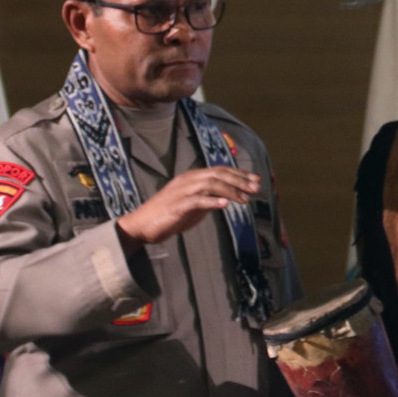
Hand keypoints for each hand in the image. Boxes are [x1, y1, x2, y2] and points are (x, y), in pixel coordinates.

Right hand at [115, 167, 259, 247]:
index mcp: (192, 178)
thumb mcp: (193, 205)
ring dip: (230, 191)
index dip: (240, 174)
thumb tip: (227, 198)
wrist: (141, 226)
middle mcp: (187, 181)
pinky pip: (196, 200)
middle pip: (218, 174)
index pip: (220, 170)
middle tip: (257, 188)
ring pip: (210, 184)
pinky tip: (225, 205)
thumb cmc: (168, 216)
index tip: (256, 180)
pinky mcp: (176, 206)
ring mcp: (181, 192)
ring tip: (246, 199)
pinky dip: (212, 201)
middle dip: (240, 180)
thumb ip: (208, 199)